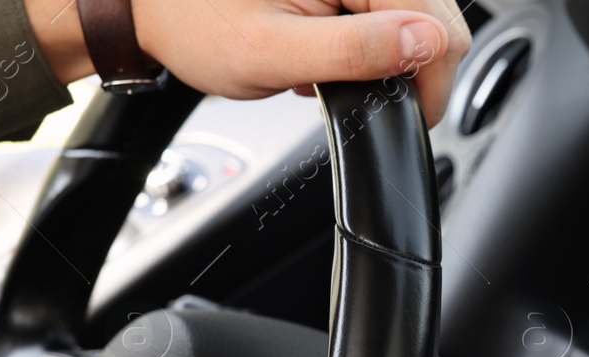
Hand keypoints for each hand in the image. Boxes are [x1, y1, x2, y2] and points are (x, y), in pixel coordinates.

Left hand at [24, 0, 473, 126]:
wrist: (150, 0)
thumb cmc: (192, 21)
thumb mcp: (270, 54)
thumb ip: (354, 51)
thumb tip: (424, 44)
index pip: (438, 22)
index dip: (432, 80)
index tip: (408, 114)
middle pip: (437, 14)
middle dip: (415, 65)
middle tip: (368, 97)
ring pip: (421, 12)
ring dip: (396, 52)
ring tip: (344, 70)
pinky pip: (392, 5)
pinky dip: (377, 35)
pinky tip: (342, 47)